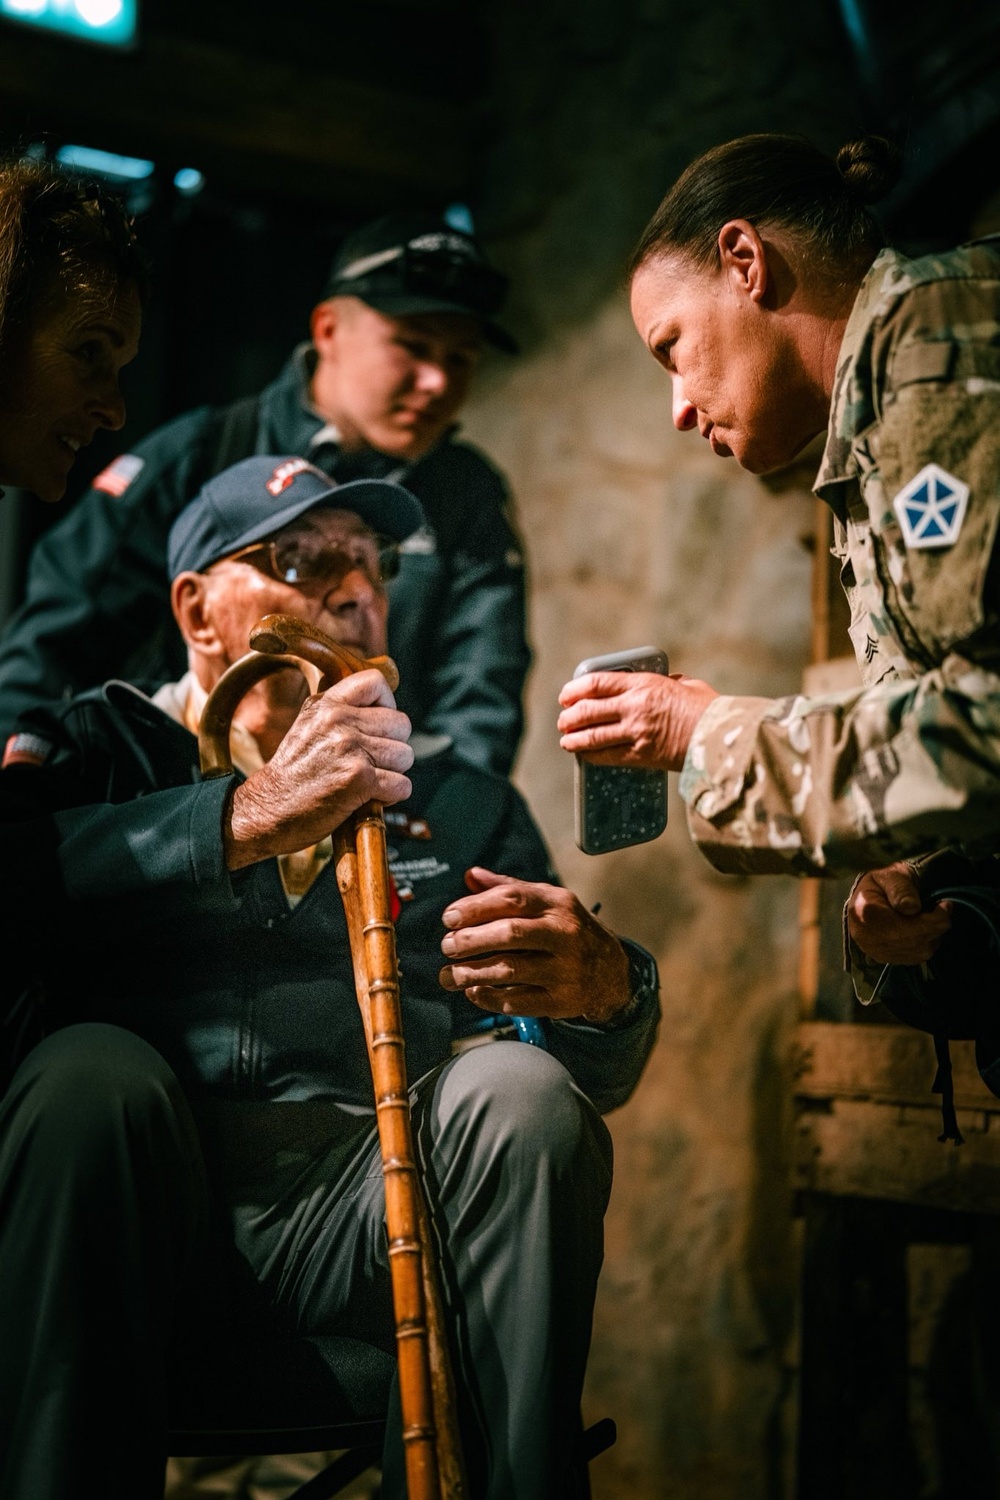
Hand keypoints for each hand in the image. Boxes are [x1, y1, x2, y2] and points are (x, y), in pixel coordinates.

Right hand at [224, 670, 412, 868]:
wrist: (267, 810)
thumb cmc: (292, 774)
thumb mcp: (308, 726)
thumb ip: (340, 711)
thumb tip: (382, 704)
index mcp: (327, 705)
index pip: (376, 683)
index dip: (387, 705)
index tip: (378, 726)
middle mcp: (338, 721)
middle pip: (401, 724)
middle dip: (392, 747)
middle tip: (371, 762)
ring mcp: (350, 749)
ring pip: (405, 756)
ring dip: (392, 773)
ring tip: (366, 781)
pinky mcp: (359, 779)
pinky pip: (402, 785)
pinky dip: (391, 796)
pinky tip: (368, 797)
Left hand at [438, 866, 632, 1022]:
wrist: (611, 972)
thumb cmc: (567, 931)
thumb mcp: (547, 902)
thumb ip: (508, 889)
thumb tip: (471, 875)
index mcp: (557, 904)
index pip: (512, 899)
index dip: (475, 908)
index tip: (450, 918)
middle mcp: (564, 935)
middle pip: (510, 934)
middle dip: (471, 940)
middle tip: (447, 946)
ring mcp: (565, 970)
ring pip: (510, 971)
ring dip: (472, 973)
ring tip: (449, 975)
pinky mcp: (562, 1001)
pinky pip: (518, 1002)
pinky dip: (490, 998)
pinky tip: (474, 992)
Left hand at [557, 671, 717, 771]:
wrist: (722, 738)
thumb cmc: (710, 710)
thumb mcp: (690, 686)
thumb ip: (673, 682)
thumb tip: (671, 681)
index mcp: (645, 684)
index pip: (598, 683)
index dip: (575, 689)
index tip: (566, 695)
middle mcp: (635, 706)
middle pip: (588, 709)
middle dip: (570, 716)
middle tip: (564, 720)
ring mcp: (636, 732)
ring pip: (592, 735)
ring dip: (574, 738)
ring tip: (566, 740)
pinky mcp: (641, 755)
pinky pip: (608, 756)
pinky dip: (592, 756)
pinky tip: (584, 756)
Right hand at [847, 861, 952, 964]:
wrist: (868, 895)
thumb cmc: (883, 882)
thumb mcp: (891, 875)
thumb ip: (901, 889)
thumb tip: (912, 908)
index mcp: (865, 911)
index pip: (902, 925)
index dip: (930, 920)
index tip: (945, 904)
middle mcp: (866, 935)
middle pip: (912, 940)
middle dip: (935, 926)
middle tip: (945, 910)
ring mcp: (874, 950)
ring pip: (917, 951)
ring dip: (933, 936)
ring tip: (933, 918)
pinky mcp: (884, 958)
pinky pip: (916, 957)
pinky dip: (926, 944)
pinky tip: (924, 929)